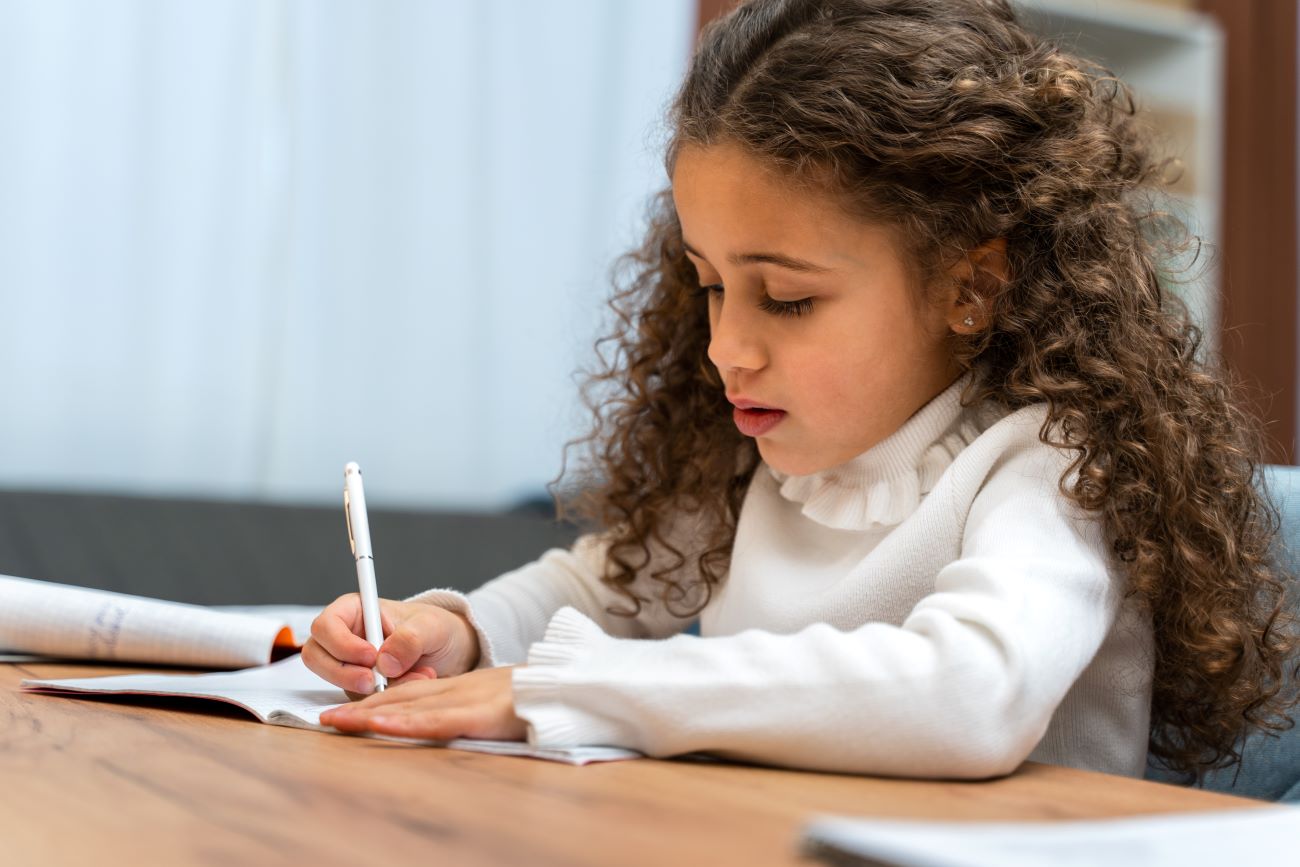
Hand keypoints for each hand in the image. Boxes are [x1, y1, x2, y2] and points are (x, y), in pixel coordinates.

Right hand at [302, 594, 479, 696]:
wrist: (449, 651)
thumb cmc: (434, 628)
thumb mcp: (432, 626)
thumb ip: (410, 638)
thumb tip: (385, 662)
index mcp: (354, 611)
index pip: (325, 625)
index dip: (341, 643)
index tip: (370, 656)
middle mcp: (345, 637)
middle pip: (317, 657)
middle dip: (342, 673)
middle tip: (373, 682)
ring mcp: (348, 664)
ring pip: (335, 681)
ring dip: (368, 688)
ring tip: (413, 677)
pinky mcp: (358, 687)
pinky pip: (357, 698)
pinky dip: (383, 698)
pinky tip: (414, 683)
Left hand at [319, 666, 526, 741]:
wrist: (574, 685)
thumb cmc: (543, 697)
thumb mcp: (503, 701)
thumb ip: (477, 708)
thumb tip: (456, 718)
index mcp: (464, 687)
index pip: (412, 693)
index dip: (378, 701)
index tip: (347, 712)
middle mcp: (459, 690)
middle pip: (403, 697)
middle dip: (363, 708)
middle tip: (326, 720)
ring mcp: (468, 700)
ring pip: (411, 706)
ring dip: (371, 715)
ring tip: (337, 723)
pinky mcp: (480, 715)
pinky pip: (435, 720)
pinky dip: (405, 721)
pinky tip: (381, 724)